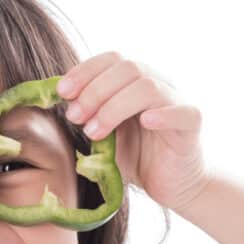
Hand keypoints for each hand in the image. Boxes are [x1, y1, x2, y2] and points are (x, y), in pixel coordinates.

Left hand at [56, 51, 209, 211]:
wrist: (170, 184)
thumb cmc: (135, 156)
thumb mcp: (101, 134)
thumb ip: (84, 116)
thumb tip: (51, 100)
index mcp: (134, 80)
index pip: (110, 59)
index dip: (85, 71)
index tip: (62, 92)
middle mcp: (157, 83)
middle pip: (127, 68)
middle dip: (94, 91)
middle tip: (74, 117)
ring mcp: (175, 100)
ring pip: (147, 87)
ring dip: (114, 107)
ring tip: (94, 132)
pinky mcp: (191, 123)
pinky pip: (181, 112)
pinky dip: (161, 114)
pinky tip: (144, 122)